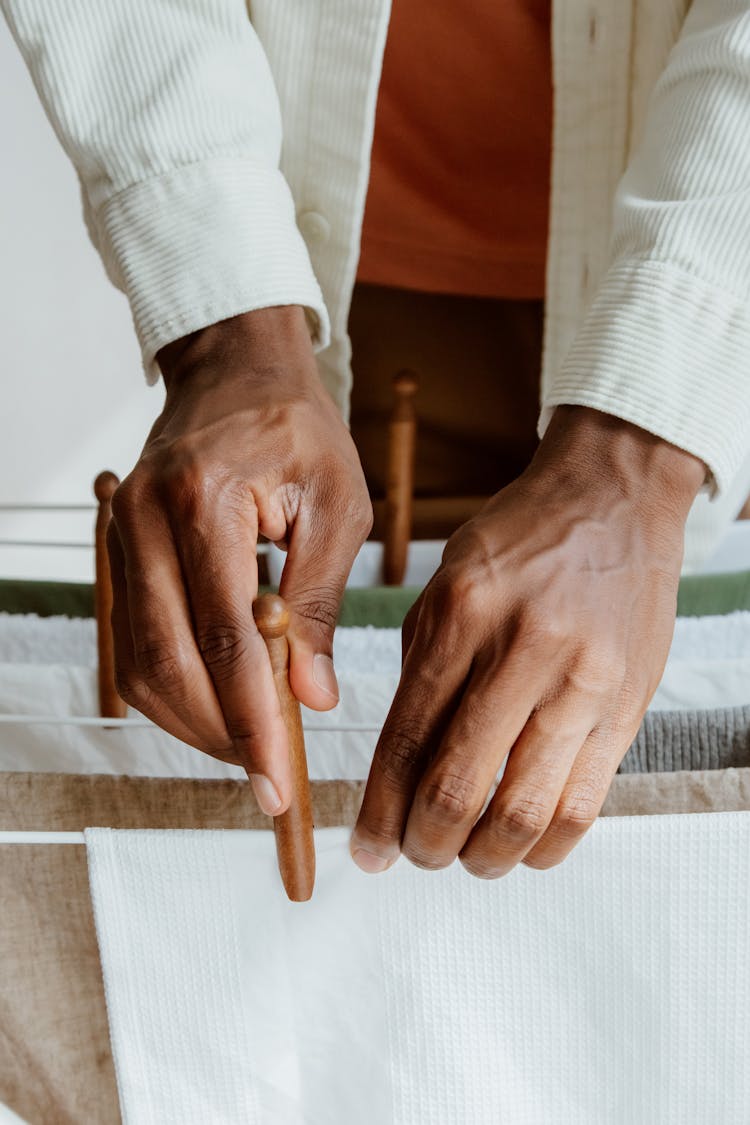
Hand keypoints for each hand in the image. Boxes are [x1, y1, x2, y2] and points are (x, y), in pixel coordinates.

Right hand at [108, 306, 371, 813]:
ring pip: (141, 664)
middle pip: (169, 663)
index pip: (224, 637)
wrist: (235, 370)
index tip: (278, 780)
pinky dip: (175, 689)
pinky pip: (135, 642)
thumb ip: (319, 602)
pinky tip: (219, 707)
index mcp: (201, 500)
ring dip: (193, 721)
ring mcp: (120, 537)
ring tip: (250, 749)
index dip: (252, 719)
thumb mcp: (336, 504)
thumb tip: (310, 696)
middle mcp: (143, 521)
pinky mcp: (120, 552)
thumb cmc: (295, 427)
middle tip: (268, 780)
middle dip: (221, 735)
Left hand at [351, 407, 704, 876]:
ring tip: (464, 856)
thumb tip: (398, 764)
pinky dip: (544, 845)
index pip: (407, 738)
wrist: (614, 499)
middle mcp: (523, 651)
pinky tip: (520, 845)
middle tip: (411, 853)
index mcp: (462, 615)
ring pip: (523, 812)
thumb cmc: (520, 539)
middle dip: (423, 843)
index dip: (379, 810)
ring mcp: (582, 682)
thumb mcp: (446, 584)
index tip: (366, 848)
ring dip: (482, 856)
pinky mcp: (627, 706)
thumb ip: (421, 670)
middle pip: (459, 788)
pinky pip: (585, 804)